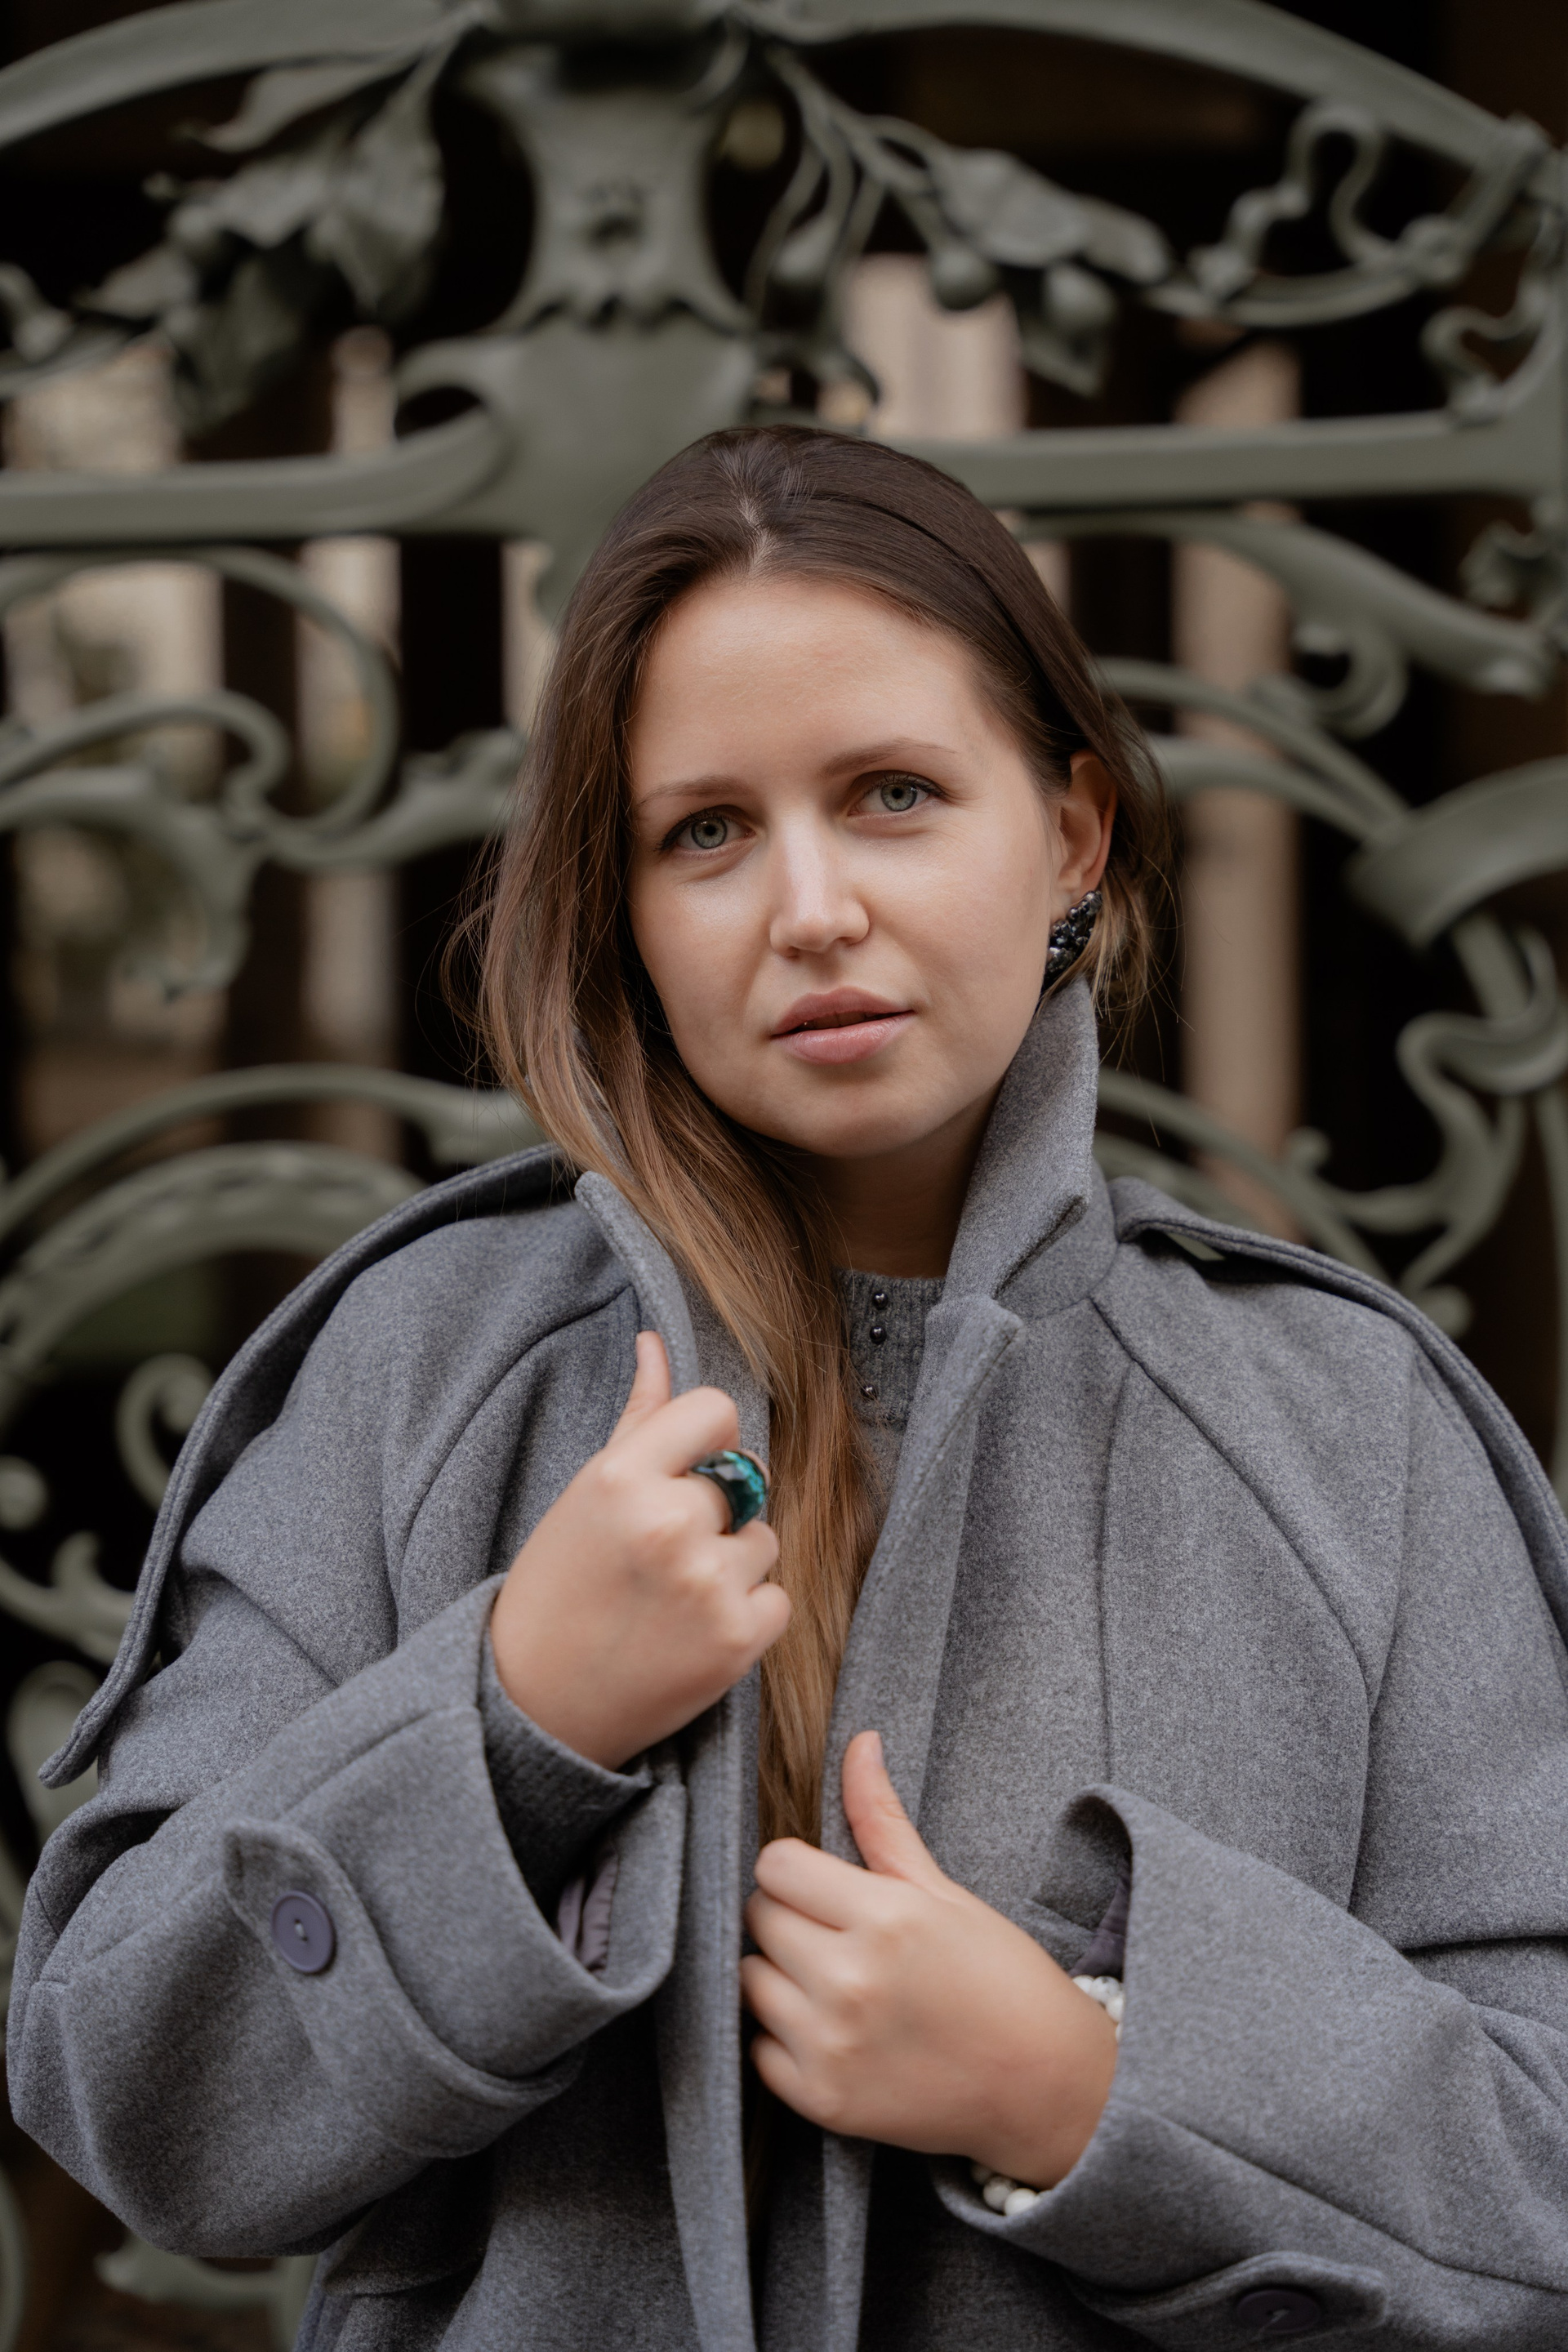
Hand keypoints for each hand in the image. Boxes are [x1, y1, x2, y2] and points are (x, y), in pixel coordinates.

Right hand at [491, 1332, 788, 1769]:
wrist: (535, 1706)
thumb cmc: (556, 1589)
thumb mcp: (585, 1494)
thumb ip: (638, 1418)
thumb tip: (656, 1342)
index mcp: (623, 1476)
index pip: (717, 1412)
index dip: (705, 1444)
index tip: (679, 1477)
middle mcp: (669, 1523)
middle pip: (744, 1480)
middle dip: (714, 1512)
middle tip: (661, 1556)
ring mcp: (707, 1583)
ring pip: (763, 1540)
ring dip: (732, 1565)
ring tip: (671, 1598)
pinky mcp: (737, 1639)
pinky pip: (778, 1598)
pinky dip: (746, 1617)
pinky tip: (691, 1633)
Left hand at [741, 1731, 1116, 2187]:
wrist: (1045, 2086)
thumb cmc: (1001, 1977)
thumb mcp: (943, 1891)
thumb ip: (882, 1820)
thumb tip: (859, 1742)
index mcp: (884, 1918)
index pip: (776, 1864)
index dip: (797, 1869)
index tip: (824, 1885)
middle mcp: (849, 1981)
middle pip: (760, 1918)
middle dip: (789, 1916)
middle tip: (836, 1933)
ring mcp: (832, 2046)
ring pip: (750, 1981)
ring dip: (779, 1975)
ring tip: (833, 1981)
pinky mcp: (823, 2102)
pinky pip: (758, 2051)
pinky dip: (783, 2039)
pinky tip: (831, 2030)